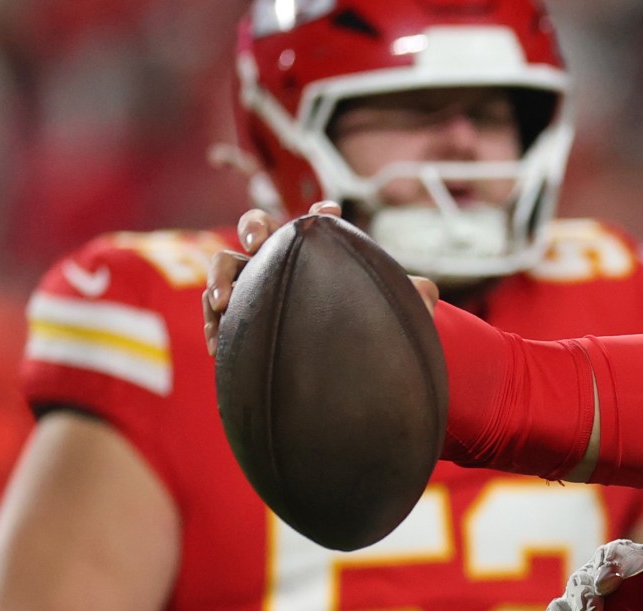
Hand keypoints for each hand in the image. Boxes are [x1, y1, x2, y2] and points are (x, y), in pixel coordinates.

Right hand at [205, 203, 438, 356]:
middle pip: (257, 226)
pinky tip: (218, 346)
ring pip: (227, 265)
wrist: (345, 365)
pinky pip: (216, 311)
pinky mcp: (240, 316)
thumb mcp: (397, 312)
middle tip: (258, 245)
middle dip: (254, 229)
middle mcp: (282, 260)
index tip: (331, 213)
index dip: (320, 216)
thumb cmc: (372, 328)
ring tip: (222, 303)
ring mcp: (256, 286)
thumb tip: (427, 292)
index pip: (315, 224)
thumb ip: (414, 296)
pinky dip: (214, 323)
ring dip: (221, 279)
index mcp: (317, 251)